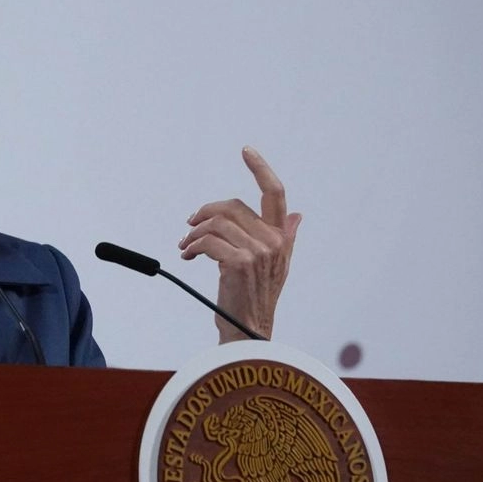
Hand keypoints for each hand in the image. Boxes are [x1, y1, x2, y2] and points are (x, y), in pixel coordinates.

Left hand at [178, 146, 301, 342]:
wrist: (247, 331)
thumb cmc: (256, 299)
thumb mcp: (278, 266)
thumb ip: (285, 237)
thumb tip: (296, 214)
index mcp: (281, 238)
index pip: (275, 194)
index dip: (261, 168)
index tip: (246, 150)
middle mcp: (273, 242)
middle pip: (232, 206)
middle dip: (205, 212)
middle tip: (190, 225)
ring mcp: (257, 252)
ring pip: (215, 223)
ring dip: (193, 233)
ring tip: (186, 245)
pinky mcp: (237, 263)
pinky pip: (207, 241)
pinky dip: (192, 246)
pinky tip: (187, 256)